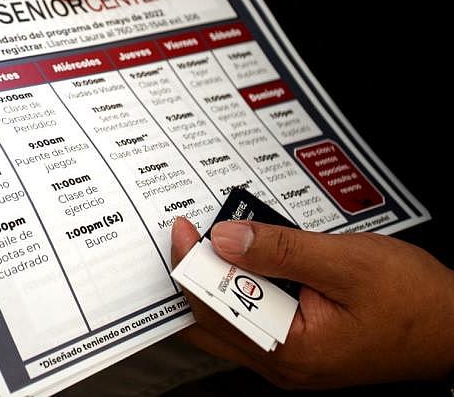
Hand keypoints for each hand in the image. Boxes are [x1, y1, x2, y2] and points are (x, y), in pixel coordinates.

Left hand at [171, 218, 453, 387]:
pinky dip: (240, 291)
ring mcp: (289, 360)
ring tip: (211, 243)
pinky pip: (252, 320)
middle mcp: (282, 364)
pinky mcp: (299, 348)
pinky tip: (245, 262)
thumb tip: (224, 238)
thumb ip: (281, 250)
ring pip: (228, 323)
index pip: (214, 309)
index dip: (191, 266)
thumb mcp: (346, 263)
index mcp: (290, 350)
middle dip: (193, 277)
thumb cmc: (413, 299)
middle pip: (212, 320)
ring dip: (215, 283)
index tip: (181, 230)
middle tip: (187, 235)